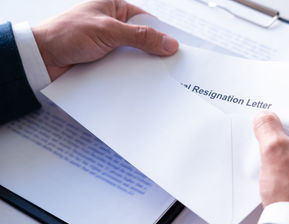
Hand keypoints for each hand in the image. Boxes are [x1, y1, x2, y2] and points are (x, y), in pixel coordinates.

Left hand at [32, 0, 178, 80]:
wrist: (41, 58)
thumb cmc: (67, 34)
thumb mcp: (109, 31)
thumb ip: (140, 37)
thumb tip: (169, 43)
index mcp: (115, 7)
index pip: (147, 20)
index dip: (163, 34)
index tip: (177, 48)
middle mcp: (113, 25)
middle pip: (143, 40)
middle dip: (154, 53)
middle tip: (170, 66)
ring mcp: (109, 44)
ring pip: (134, 55)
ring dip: (141, 66)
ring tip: (157, 78)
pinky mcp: (104, 61)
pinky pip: (124, 67)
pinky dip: (131, 74)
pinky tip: (139, 82)